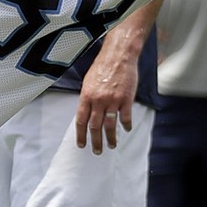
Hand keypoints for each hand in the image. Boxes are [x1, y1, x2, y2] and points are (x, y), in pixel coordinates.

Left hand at [75, 40, 138, 154]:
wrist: (119, 55)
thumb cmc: (103, 66)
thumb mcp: (88, 81)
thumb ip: (87, 98)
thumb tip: (85, 113)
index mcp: (87, 96)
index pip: (81, 121)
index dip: (81, 135)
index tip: (82, 144)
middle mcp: (98, 100)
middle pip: (95, 127)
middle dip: (95, 141)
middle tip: (97, 151)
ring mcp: (113, 100)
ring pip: (110, 126)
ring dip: (110, 138)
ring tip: (112, 145)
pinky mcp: (126, 99)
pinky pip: (125, 117)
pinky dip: (126, 126)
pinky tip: (126, 129)